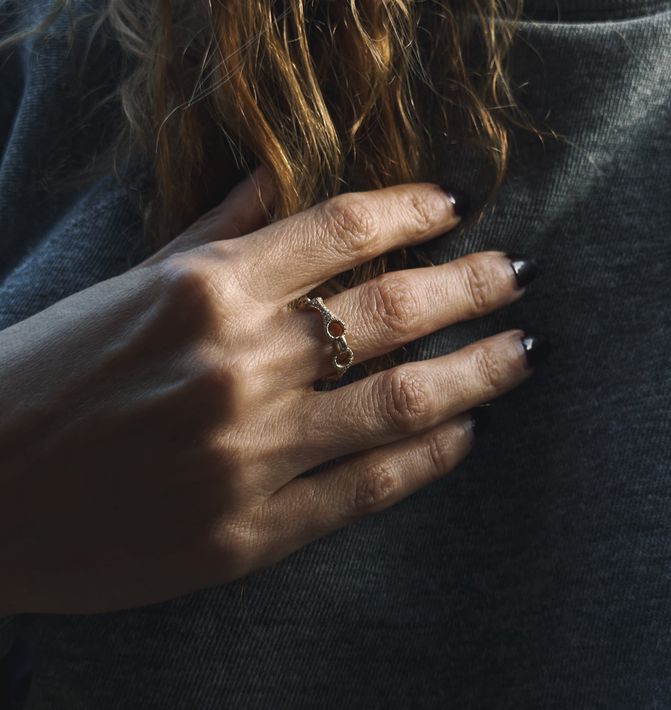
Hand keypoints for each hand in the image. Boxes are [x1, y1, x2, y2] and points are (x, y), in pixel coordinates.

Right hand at [0, 167, 543, 613]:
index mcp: (201, 290)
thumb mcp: (117, 290)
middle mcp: (238, 363)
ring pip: (402, 399)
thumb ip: (207, 236)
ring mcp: (251, 454)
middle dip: (472, 285)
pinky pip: (367, 487)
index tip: (455, 206)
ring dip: (477, 370)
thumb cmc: (33, 381)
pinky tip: (462, 435)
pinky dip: (427, 458)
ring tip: (521, 352)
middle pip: (394, 307)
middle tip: (518, 276)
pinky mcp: (250, 533)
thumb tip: (271, 182)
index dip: (412, 209)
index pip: (342, 228)